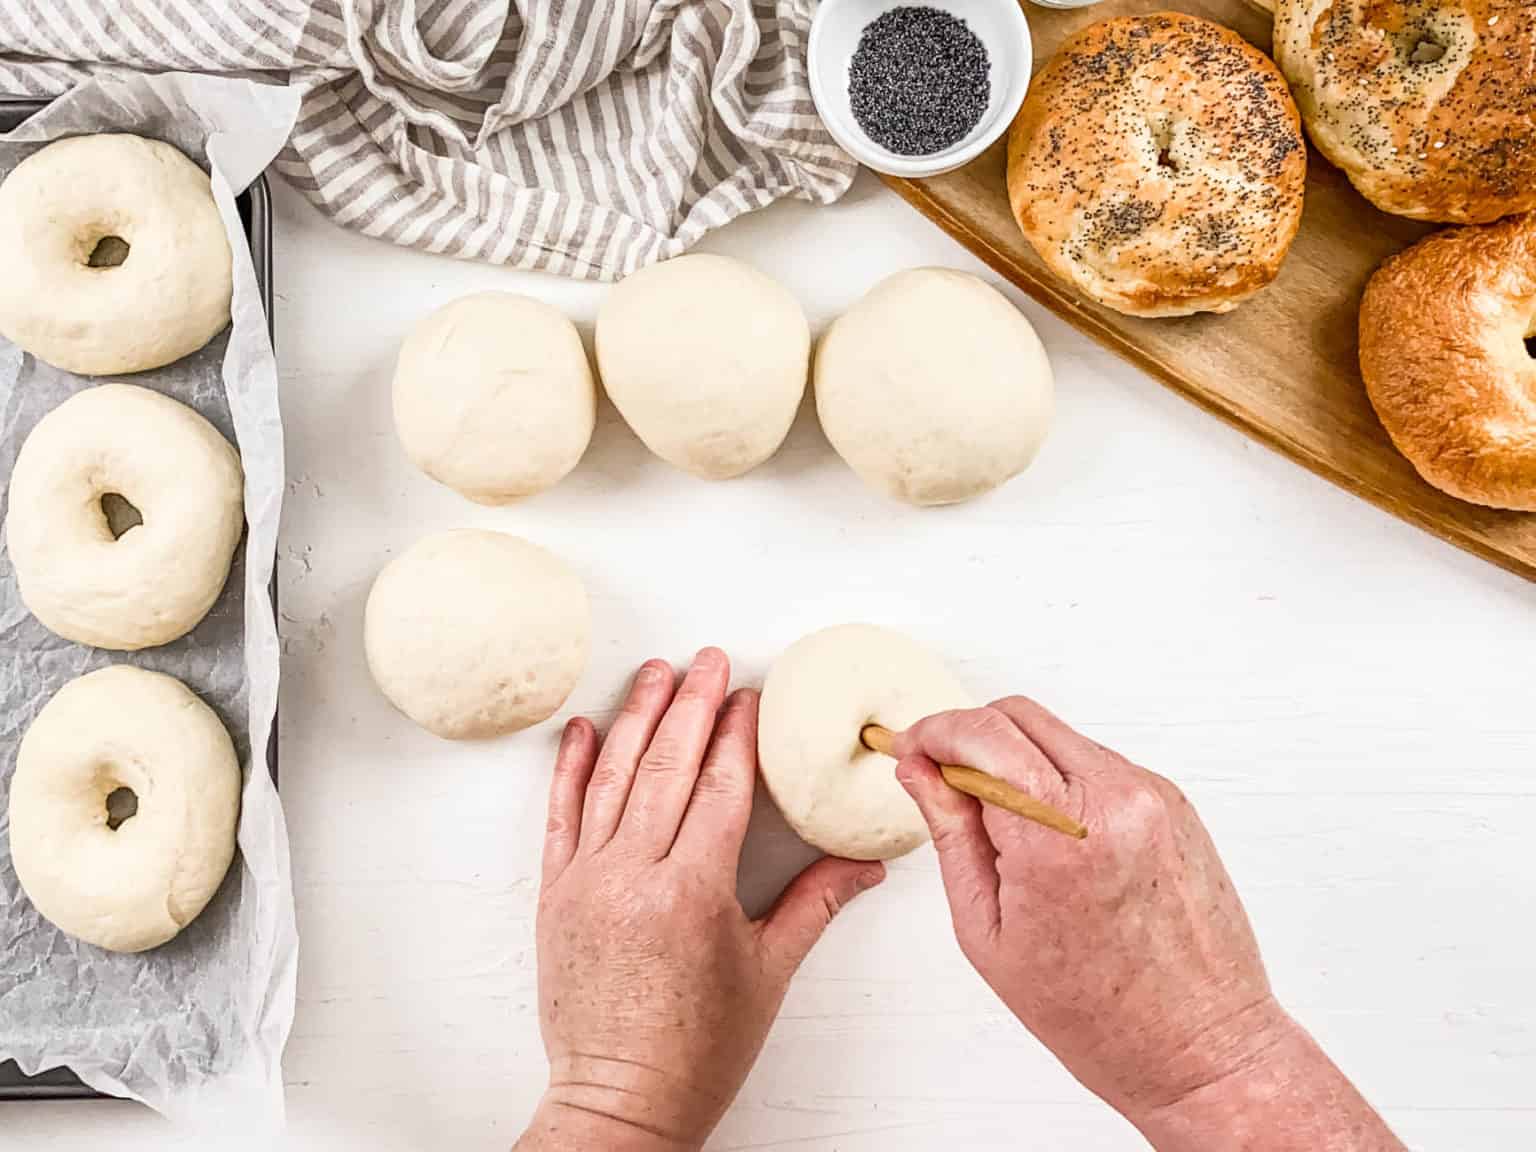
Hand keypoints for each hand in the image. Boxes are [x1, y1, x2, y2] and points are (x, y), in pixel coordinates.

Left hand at [517, 649, 884, 1151]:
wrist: (620, 1100)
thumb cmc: (698, 1050)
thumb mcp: (769, 973)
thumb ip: (816, 904)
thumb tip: (868, 862)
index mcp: (694, 893)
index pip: (722, 788)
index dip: (737, 734)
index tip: (749, 696)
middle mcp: (634, 876)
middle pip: (668, 768)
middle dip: (693, 705)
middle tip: (710, 659)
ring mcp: (587, 881)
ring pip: (612, 778)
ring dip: (637, 718)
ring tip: (658, 673)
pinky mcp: (555, 894)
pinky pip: (560, 815)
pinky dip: (570, 767)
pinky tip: (583, 729)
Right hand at [894, 700, 1403, 1150]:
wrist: (1199, 1045)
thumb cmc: (1096, 1014)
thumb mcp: (987, 932)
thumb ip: (950, 836)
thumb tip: (921, 772)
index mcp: (1057, 840)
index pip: (980, 736)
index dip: (933, 733)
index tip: (913, 749)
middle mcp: (1112, 803)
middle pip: (1017, 716)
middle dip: (969, 737)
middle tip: (946, 781)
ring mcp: (1150, 797)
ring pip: (1057, 735)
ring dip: (1017, 760)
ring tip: (1009, 833)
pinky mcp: (1172, 802)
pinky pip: (1096, 763)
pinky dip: (1061, 781)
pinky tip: (1055, 840)